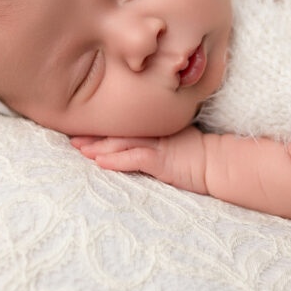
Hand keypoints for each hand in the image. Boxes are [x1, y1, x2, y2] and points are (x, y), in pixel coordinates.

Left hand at [70, 127, 208, 194]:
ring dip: (99, 147)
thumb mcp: (175, 141)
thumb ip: (158, 138)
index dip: (103, 127)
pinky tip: (100, 162)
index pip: (125, 126)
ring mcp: (158, 145)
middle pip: (118, 132)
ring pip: (122, 143)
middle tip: (71, 137)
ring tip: (79, 149)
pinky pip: (135, 159)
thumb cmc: (199, 155)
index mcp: (155, 128)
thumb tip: (138, 140)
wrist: (220, 163)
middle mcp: (154, 133)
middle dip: (93, 135)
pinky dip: (116, 161)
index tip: (83, 128)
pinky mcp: (162, 161)